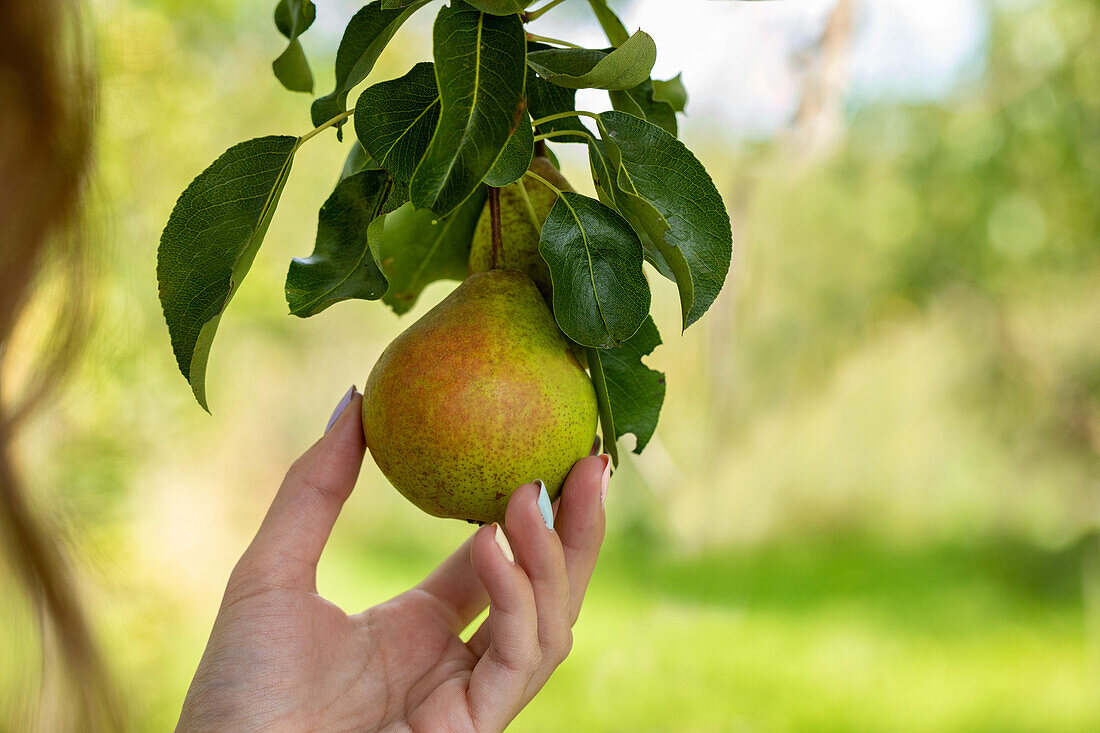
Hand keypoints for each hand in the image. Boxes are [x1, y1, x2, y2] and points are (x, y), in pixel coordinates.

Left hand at [176, 388, 610, 731]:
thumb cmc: (235, 691)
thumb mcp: (270, 573)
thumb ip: (314, 489)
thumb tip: (354, 398)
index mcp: (415, 631)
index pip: (495, 563)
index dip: (529, 512)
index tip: (550, 449)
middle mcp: (452, 665)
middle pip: (543, 592)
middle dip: (575, 530)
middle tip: (591, 458)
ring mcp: (467, 702)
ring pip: (548, 626)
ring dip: (551, 558)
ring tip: (529, 492)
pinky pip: (515, 660)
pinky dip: (515, 601)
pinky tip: (490, 545)